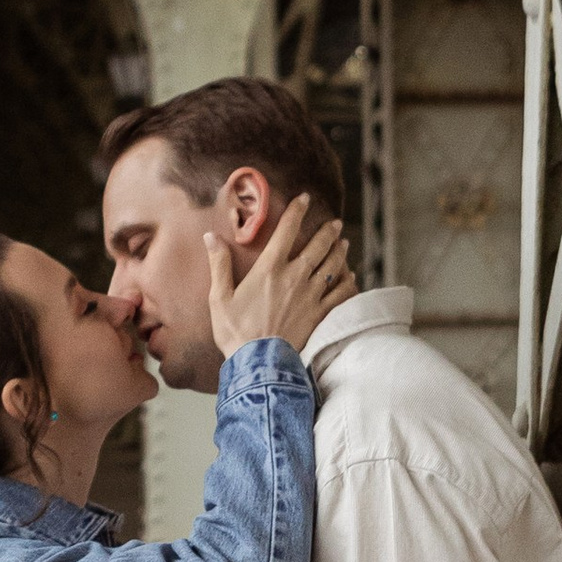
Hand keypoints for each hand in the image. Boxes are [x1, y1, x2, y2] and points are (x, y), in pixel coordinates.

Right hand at [207, 193, 356, 359]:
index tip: (305, 198)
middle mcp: (294, 277)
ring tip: (344, 242)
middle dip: (328, 231)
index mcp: (270, 269)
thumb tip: (210, 237)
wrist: (259, 363)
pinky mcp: (320, 314)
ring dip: (340, 251)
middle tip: (334, 222)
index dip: (297, 211)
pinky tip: (350, 276)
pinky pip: (341, 293)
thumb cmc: (235, 332)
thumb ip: (219, 264)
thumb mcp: (219, 297)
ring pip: (332, 266)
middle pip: (318, 245)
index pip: (287, 231)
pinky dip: (348, 282)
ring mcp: (311, 296)